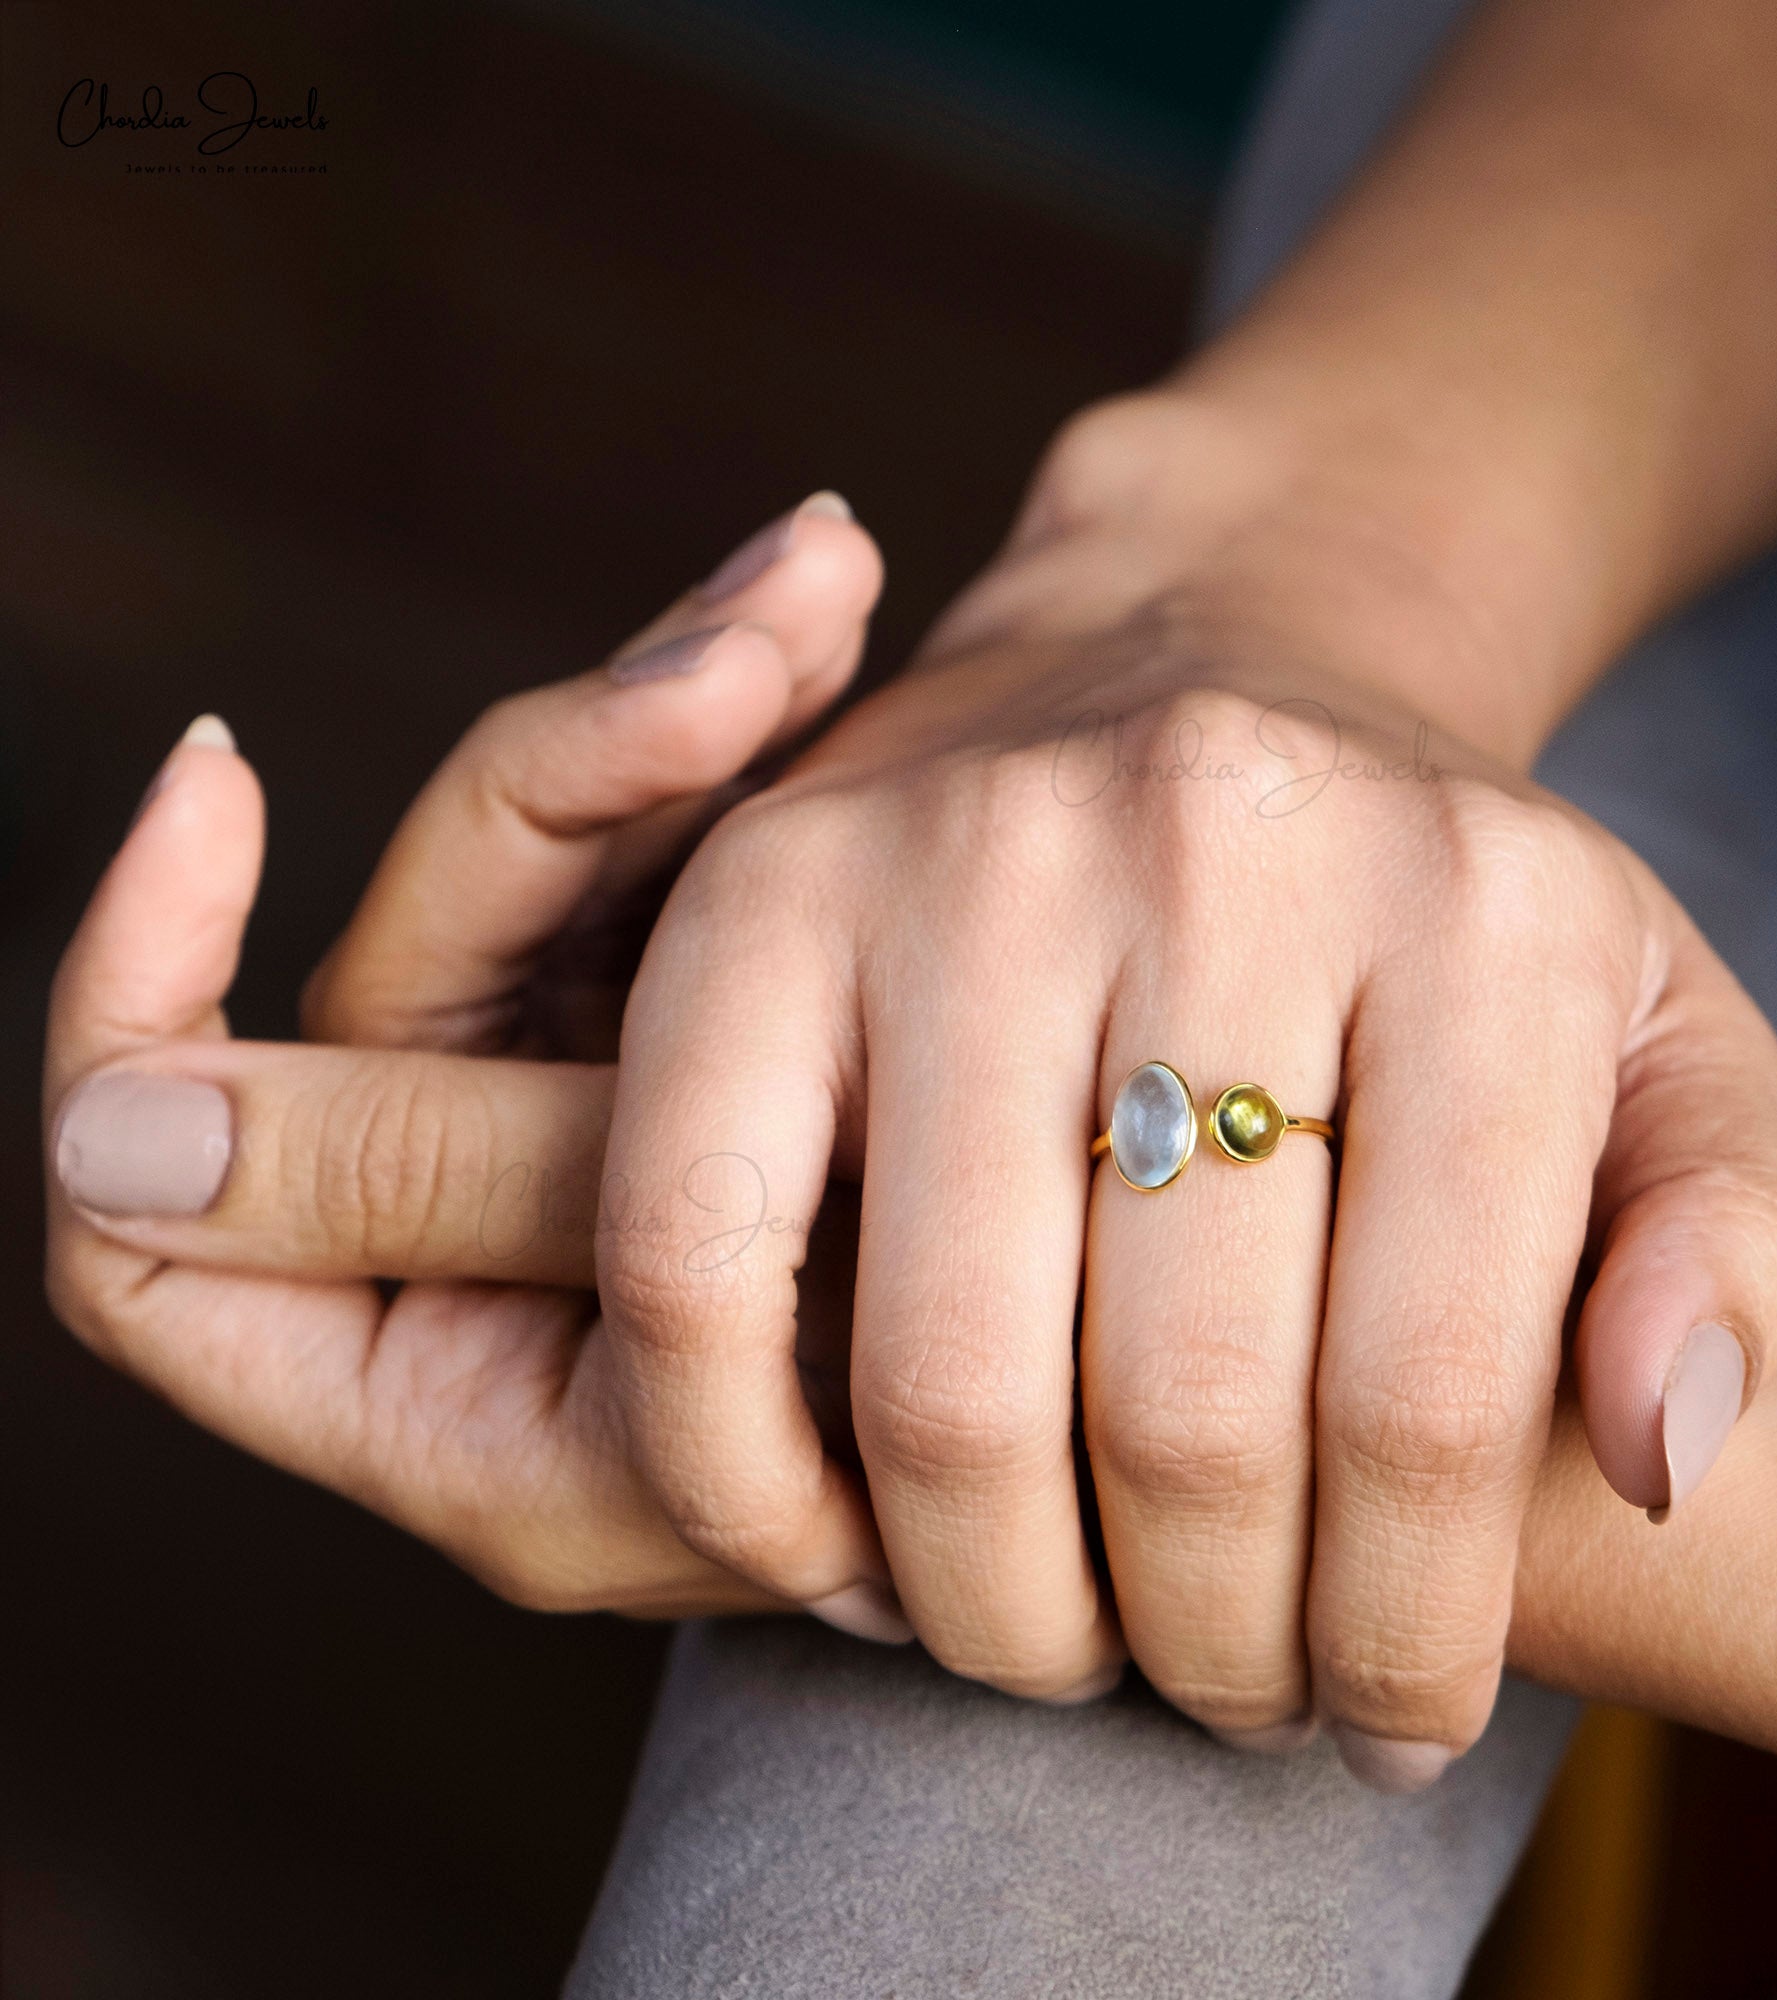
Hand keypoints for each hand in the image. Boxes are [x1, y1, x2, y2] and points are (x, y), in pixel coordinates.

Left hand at [43, 494, 879, 1619]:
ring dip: (687, 700)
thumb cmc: (944, 1412)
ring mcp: (622, 1104)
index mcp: (432, 1352)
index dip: (141, 989)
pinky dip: (762, 732)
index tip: (224, 774)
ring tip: (831, 584)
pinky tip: (848, 610)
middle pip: (421, 955)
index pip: (161, 1210)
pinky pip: (702, 847)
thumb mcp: (686, 1309)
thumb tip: (99, 1136)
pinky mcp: (731, 1016)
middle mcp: (504, 1212)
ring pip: (577, 863)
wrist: (1187, 1343)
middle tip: (765, 632)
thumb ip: (444, 1189)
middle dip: (573, 766)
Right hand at [592, 392, 1776, 1776]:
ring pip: (941, 1382)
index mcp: (1478, 905)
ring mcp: (959, 853)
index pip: (1432, 1393)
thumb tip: (1648, 1460)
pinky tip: (840, 1543)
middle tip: (1218, 1686)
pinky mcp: (761, 894)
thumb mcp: (1656, 1049)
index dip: (1401, 1634)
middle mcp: (1214, 839)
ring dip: (993, 1604)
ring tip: (1052, 1635)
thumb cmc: (1418, 923)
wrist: (1184, 674)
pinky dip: (743, 1471)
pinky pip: (692, 1263)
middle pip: (1185, 1415)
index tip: (1382, 1715)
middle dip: (1206, 1645)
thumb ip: (1723, 1247)